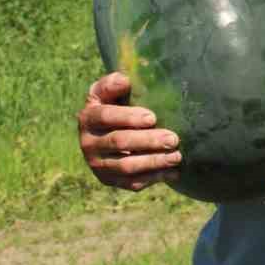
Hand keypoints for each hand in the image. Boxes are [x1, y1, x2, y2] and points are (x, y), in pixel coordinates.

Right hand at [77, 73, 181, 191]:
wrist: (107, 133)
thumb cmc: (114, 105)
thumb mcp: (109, 92)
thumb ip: (113, 84)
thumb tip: (125, 80)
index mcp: (88, 118)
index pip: (105, 117)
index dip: (128, 117)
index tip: (153, 117)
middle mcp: (88, 143)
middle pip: (119, 142)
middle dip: (148, 141)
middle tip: (173, 138)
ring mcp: (98, 165)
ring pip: (126, 167)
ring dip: (154, 162)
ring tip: (176, 156)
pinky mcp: (110, 180)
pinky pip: (132, 183)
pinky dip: (154, 178)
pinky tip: (172, 171)